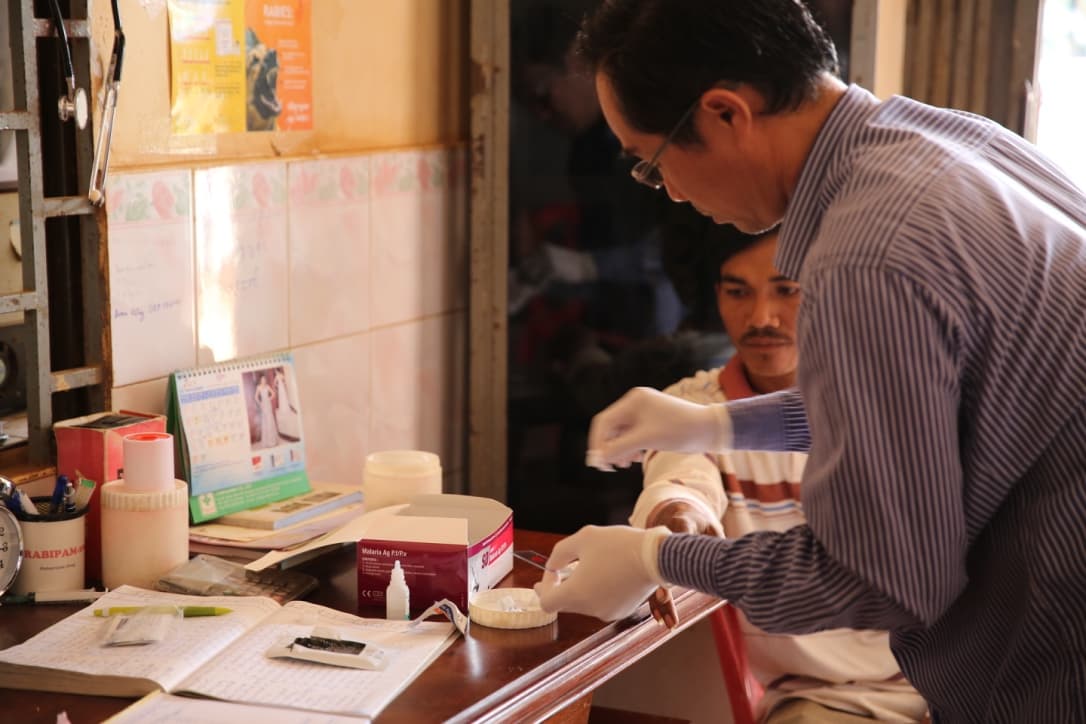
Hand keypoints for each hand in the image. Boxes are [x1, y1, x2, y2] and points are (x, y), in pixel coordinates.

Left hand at [534, 525, 668, 621]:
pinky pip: (601, 602)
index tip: (551, 573)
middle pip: (565, 603)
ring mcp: (607, 612)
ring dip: (581, 587)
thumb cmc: (618, 545)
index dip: (544, 587)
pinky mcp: (622, 610)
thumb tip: (552, 566)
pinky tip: (607, 572)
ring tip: (591, 565)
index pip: (547, 602)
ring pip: (584, 602)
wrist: (656, 556)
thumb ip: (560, 553)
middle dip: (562, 585)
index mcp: (575, 594)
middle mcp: (590, 609)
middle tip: (563, 568)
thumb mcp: (582, 538)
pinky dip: (598, 590)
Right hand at [587, 387, 732, 468]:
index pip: (604, 421)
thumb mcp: (646, 440)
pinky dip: (631, 448)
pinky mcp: (653, 423)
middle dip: (610, 448)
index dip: (597, 442)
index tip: (597, 463)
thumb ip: (619, 448)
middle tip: (612, 468)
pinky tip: (637, 458)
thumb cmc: (680, 430)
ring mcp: (645, 413)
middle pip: (611, 428)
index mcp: (633, 401)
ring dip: (620, 450)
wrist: (710, 430)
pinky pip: (633, 436)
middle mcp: (636, 404)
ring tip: (626, 464)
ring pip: (622, 434)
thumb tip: (597, 458)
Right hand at [644, 501, 723, 628]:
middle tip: (666, 605)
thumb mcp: (710, 527)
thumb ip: (717, 540)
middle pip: (657, 566)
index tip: (670, 578)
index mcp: (678, 524)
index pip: (673, 544)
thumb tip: (733, 559)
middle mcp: (660, 538)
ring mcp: (652, 550)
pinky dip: (656, 598)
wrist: (675, 510)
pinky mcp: (650, 560)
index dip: (669, 558)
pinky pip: (650, 581)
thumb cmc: (698, 521)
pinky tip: (658, 616)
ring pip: (651, 578)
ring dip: (658, 601)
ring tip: (665, 622)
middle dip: (661, 589)